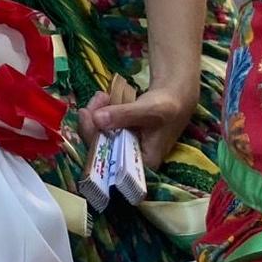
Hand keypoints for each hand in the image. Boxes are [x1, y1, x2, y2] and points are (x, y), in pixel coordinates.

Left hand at [81, 74, 198, 171]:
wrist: (174, 99)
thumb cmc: (168, 108)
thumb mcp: (148, 110)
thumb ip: (124, 115)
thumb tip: (96, 119)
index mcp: (141, 165)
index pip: (109, 159)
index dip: (92, 138)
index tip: (86, 114)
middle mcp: (130, 162)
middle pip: (99, 147)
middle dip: (93, 121)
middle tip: (97, 99)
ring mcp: (123, 150)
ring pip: (98, 135)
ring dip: (96, 114)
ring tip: (103, 96)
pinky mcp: (119, 138)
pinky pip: (103, 128)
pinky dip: (100, 113)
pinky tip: (105, 99)